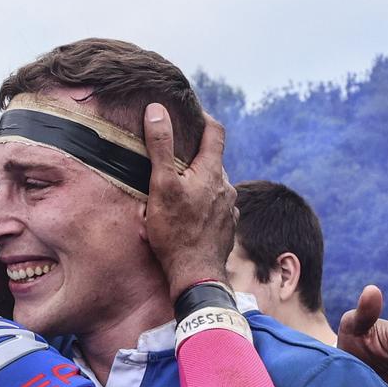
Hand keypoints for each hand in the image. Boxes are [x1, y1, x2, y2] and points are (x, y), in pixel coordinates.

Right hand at [142, 105, 235, 296]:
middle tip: (175, 154)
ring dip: (199, 181)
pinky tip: (190, 213)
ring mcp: (230, 209)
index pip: (215, 132)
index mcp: (213, 172)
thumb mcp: (162, 185)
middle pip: (213, 160)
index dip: (204, 117)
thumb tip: (157, 110)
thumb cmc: (176, 231)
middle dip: (196, 154)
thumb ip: (161, 146)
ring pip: (215, 185)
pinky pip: (216, 207)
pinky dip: (204, 203)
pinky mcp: (227, 228)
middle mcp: (227, 188)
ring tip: (178, 188)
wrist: (196, 275)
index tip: (190, 112)